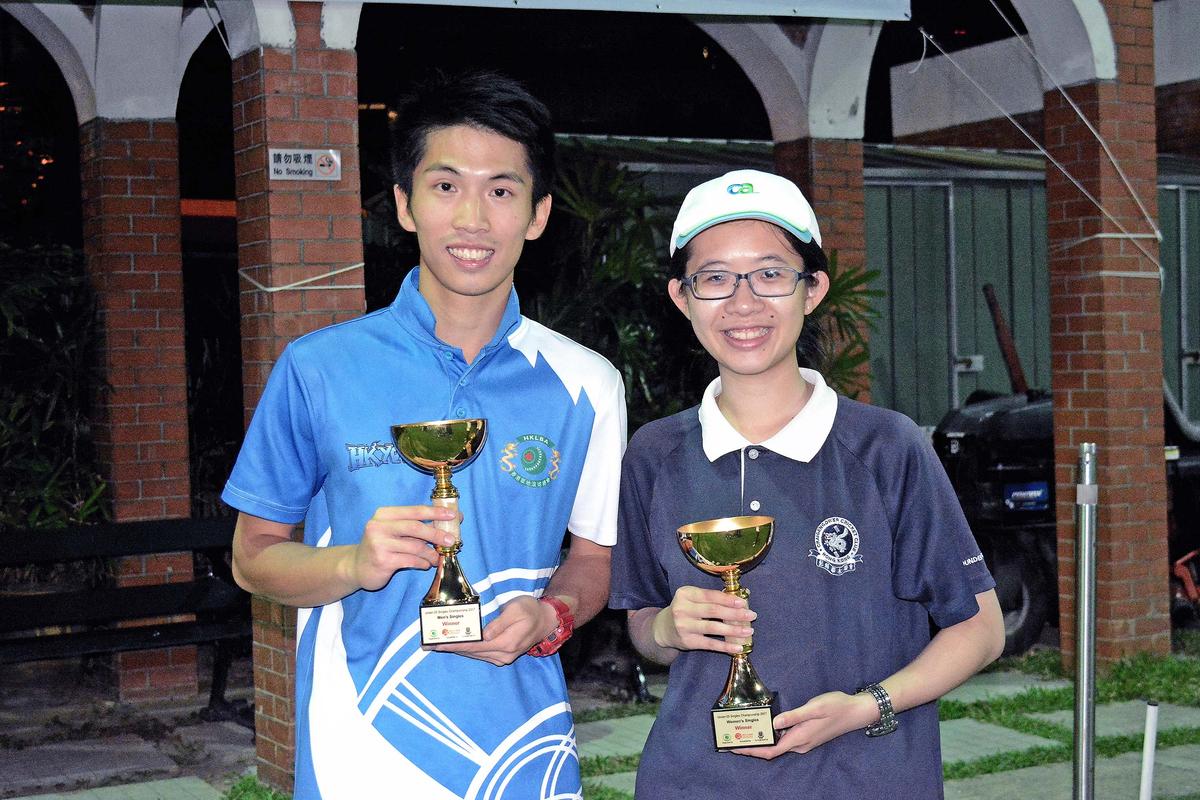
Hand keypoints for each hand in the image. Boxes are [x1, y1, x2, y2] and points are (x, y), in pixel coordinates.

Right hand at [350, 505, 458, 590]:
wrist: (356, 566)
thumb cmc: (381, 546)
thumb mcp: (393, 530)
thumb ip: (413, 526)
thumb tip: (445, 524)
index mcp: (384, 514)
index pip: (415, 511)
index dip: (436, 512)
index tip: (454, 515)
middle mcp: (379, 526)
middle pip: (415, 527)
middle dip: (436, 533)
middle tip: (451, 539)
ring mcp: (379, 544)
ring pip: (415, 547)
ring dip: (431, 553)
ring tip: (437, 557)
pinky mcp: (382, 561)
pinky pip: (410, 560)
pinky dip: (422, 563)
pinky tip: (425, 564)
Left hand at [428, 595, 556, 665]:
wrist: (546, 621)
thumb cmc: (531, 610)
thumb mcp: (516, 610)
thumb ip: (499, 624)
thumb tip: (482, 635)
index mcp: (506, 643)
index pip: (474, 646)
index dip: (454, 645)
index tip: (437, 644)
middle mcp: (503, 654)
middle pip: (471, 652)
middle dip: (450, 648)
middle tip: (428, 645)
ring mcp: (503, 657)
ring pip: (474, 654)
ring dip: (456, 650)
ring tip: (437, 645)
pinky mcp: (502, 655)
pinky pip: (480, 653)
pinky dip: (467, 649)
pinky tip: (456, 645)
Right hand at [652, 586, 754, 655]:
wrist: (664, 629)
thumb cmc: (684, 610)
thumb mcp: (691, 599)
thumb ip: (709, 598)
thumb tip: (738, 601)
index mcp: (685, 594)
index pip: (710, 595)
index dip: (728, 599)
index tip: (743, 602)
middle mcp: (682, 609)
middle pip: (714, 611)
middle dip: (735, 613)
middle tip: (751, 615)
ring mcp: (684, 626)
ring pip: (714, 628)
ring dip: (734, 629)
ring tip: (749, 630)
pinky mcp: (688, 642)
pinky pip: (710, 644)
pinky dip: (726, 646)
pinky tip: (738, 647)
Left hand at [733, 691, 877, 759]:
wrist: (856, 711)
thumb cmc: (836, 706)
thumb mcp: (814, 707)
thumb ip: (794, 716)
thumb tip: (773, 724)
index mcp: (799, 738)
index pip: (770, 751)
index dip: (751, 751)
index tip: (735, 748)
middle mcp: (800, 744)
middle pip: (771, 750)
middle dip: (752, 746)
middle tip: (733, 737)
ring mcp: (804, 741)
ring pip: (778, 745)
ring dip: (761, 740)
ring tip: (744, 731)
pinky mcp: (807, 735)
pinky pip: (784, 739)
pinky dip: (771, 735)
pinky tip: (765, 726)